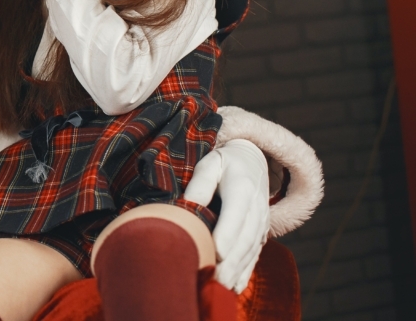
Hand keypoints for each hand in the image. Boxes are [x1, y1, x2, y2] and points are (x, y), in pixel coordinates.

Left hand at [184, 139, 269, 292]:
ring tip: (221, 287)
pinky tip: (235, 287)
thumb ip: (201, 183)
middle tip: (216, 279)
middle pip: (245, 238)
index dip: (227, 234)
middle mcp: (257, 208)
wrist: (253, 162)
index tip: (216, 252)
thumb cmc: (224, 163)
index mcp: (242, 188)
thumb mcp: (211, 163)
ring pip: (251, 250)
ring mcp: (262, 222)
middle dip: (232, 261)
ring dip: (238, 270)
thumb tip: (188, 204)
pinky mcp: (261, 233)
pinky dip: (246, 272)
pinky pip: (255, 255)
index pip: (236, 213)